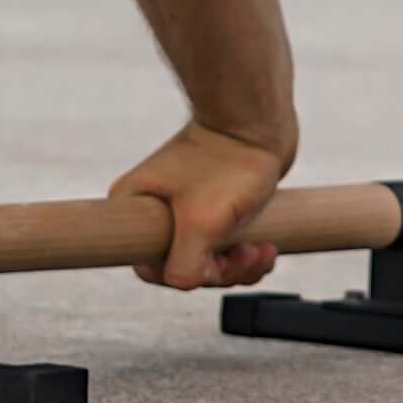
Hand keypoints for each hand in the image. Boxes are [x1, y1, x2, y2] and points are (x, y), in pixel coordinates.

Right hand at [108, 121, 291, 291]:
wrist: (261, 119)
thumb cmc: (229, 163)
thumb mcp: (201, 223)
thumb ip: (185, 266)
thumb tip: (184, 283)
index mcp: (136, 207)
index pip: (150, 266)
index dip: (184, 274)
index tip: (213, 264)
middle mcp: (157, 208)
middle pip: (184, 264)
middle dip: (222, 271)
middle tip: (248, 254)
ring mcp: (188, 206)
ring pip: (210, 257)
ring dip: (240, 265)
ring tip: (263, 251)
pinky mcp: (218, 204)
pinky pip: (228, 245)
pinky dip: (248, 254)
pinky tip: (267, 247)